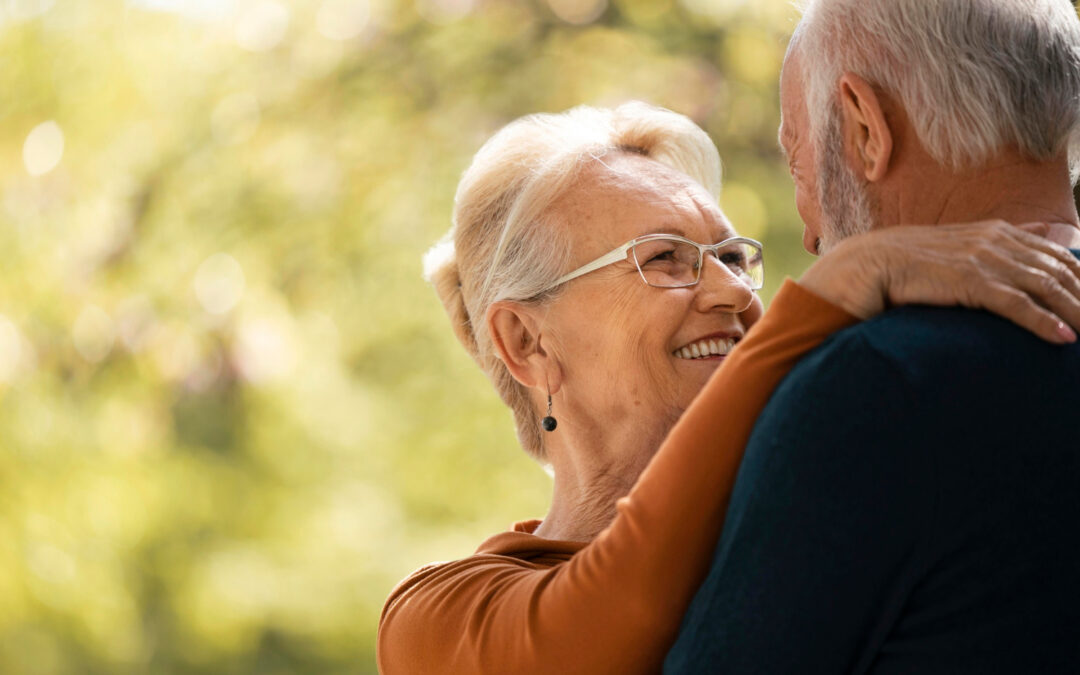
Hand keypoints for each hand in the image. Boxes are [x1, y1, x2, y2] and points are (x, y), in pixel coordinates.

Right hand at [799, 221, 1079, 343]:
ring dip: (1075, 312)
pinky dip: (1041, 320)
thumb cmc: (900, 268)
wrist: (859, 267)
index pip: (1056, 255)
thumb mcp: (951, 255)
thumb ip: (987, 253)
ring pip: (1045, 286)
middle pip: (1059, 270)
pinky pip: (1014, 302)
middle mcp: (993, 240)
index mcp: (993, 232)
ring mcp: (981, 259)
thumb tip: (1022, 254)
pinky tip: (1061, 338)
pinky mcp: (965, 280)